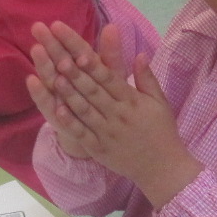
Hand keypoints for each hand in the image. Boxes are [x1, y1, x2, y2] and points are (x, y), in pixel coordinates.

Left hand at [29, 20, 201, 205]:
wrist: (163, 168)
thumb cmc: (161, 131)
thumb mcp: (159, 102)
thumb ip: (147, 78)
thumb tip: (140, 53)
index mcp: (132, 100)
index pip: (108, 76)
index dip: (91, 61)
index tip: (77, 47)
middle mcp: (118, 114)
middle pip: (92, 88)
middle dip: (73, 69)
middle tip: (56, 52)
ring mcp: (107, 132)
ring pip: (85, 109)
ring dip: (68, 92)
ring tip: (53, 75)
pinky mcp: (99, 148)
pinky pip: (82, 133)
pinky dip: (70, 122)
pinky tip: (56, 109)